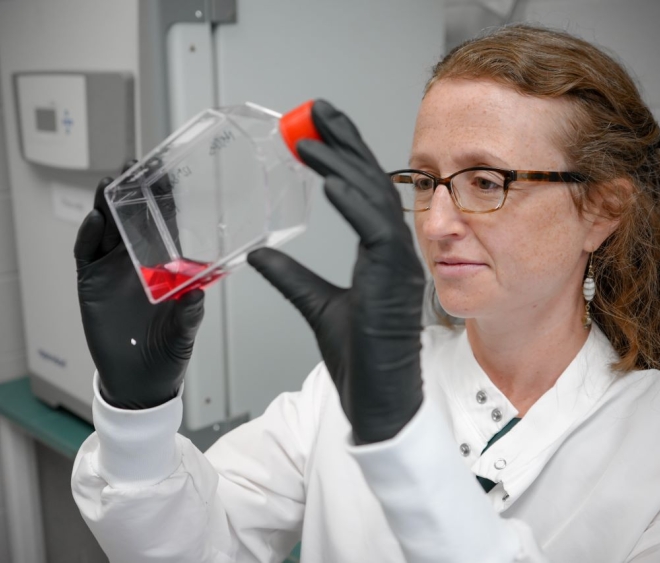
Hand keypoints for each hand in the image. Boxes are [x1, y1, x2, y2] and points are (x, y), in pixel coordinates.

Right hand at [74, 162, 204, 408]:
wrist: (139, 380)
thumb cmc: (167, 352)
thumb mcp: (184, 332)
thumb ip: (190, 313)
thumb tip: (197, 294)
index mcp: (164, 265)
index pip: (165, 224)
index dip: (165, 200)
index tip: (167, 175)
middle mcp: (137, 261)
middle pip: (130, 217)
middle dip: (130, 191)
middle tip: (130, 165)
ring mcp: (111, 270)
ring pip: (106, 229)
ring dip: (105, 205)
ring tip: (108, 184)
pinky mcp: (91, 284)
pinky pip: (86, 254)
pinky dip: (88, 237)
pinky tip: (94, 222)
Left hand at [248, 100, 425, 443]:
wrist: (379, 402)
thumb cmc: (362, 357)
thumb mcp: (315, 305)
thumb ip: (291, 276)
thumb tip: (260, 253)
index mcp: (379, 253)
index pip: (361, 190)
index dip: (343, 154)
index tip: (317, 127)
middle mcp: (394, 251)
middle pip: (371, 181)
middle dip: (344, 142)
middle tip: (316, 111)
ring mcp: (399, 264)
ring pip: (375, 199)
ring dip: (343, 164)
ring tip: (312, 138)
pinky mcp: (396, 281)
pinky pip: (378, 232)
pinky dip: (355, 204)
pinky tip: (333, 181)